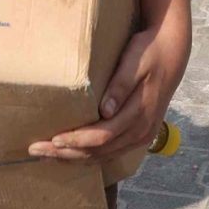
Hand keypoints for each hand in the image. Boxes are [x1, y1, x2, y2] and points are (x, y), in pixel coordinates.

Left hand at [29, 25, 189, 163]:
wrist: (172, 51)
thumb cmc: (149, 52)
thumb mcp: (135, 63)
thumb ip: (120, 86)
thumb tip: (105, 111)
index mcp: (140, 114)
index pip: (103, 136)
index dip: (77, 140)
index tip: (53, 140)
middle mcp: (141, 131)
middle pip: (99, 151)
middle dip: (66, 154)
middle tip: (36, 151)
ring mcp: (141, 136)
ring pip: (103, 156)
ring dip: (73, 158)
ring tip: (46, 155)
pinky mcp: (137, 135)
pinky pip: (109, 152)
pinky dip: (87, 155)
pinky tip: (69, 153)